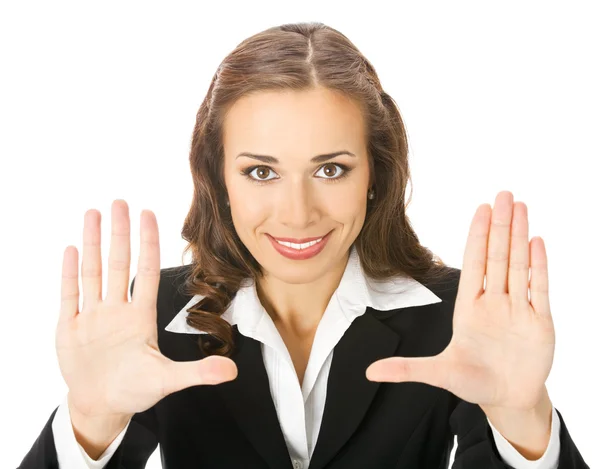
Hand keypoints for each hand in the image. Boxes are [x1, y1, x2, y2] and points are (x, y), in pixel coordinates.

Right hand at [56, 199, 237, 418]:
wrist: (101, 406)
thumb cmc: (135, 390)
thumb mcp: (167, 380)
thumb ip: (197, 373)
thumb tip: (232, 372)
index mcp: (141, 317)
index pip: (146, 271)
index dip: (148, 243)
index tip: (148, 214)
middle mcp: (118, 310)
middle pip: (119, 263)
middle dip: (120, 233)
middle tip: (120, 201)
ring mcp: (93, 316)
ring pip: (93, 272)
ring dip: (92, 244)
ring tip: (93, 214)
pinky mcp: (71, 328)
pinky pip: (70, 295)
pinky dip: (70, 274)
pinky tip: (72, 250)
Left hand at [366, 191, 554, 410]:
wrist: (507, 400)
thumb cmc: (472, 382)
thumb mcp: (437, 373)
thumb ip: (406, 369)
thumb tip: (369, 372)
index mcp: (468, 307)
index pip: (474, 264)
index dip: (477, 236)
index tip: (479, 209)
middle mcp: (493, 302)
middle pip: (497, 256)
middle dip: (499, 225)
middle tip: (502, 195)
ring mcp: (518, 310)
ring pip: (519, 265)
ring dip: (519, 236)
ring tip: (520, 207)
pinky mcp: (540, 322)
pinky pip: (539, 288)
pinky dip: (539, 266)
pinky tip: (536, 242)